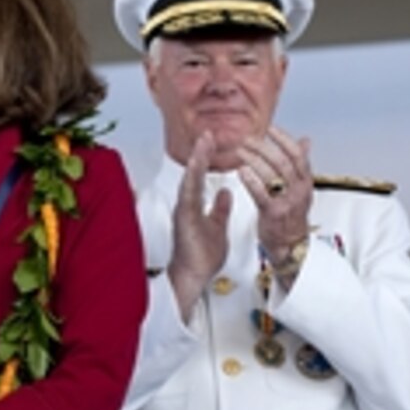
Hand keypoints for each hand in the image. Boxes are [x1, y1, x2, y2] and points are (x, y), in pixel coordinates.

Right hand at [168, 131, 231, 317]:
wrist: (193, 277)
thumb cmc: (202, 258)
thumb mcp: (217, 227)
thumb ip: (220, 209)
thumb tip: (226, 192)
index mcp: (195, 206)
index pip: (201, 177)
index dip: (206, 158)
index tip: (213, 140)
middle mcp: (187, 205)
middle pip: (193, 173)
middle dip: (200, 152)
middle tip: (207, 132)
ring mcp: (184, 211)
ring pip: (190, 180)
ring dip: (196, 160)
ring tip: (203, 141)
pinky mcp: (184, 220)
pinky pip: (189, 196)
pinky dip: (193, 180)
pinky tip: (195, 167)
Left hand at [237, 126, 311, 266]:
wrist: (291, 246)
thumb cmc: (291, 216)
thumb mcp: (301, 189)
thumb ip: (300, 165)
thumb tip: (305, 140)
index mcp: (306, 182)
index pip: (297, 154)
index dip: (283, 139)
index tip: (269, 128)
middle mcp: (299, 190)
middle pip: (282, 161)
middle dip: (263, 147)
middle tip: (246, 139)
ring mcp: (287, 202)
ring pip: (272, 174)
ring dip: (254, 159)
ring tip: (239, 151)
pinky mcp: (274, 213)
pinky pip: (262, 193)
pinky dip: (251, 180)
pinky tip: (241, 171)